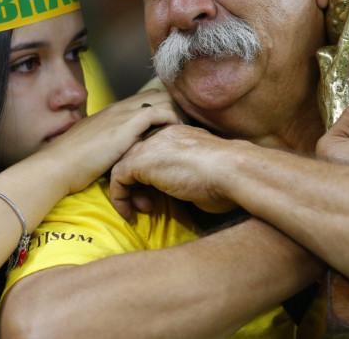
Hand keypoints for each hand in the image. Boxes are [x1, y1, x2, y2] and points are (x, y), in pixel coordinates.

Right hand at [29, 89, 184, 193]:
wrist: (57, 166)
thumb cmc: (72, 164)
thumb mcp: (95, 149)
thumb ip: (110, 146)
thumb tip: (121, 155)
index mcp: (112, 112)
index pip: (146, 98)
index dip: (164, 107)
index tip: (175, 123)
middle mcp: (119, 107)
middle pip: (158, 93)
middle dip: (175, 107)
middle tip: (184, 127)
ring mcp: (122, 114)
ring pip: (162, 98)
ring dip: (176, 112)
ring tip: (184, 131)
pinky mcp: (126, 124)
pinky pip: (158, 112)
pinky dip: (171, 120)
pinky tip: (176, 134)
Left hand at [109, 124, 238, 219]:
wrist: (231, 171)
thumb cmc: (227, 176)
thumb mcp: (204, 168)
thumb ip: (188, 169)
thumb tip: (185, 186)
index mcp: (177, 133)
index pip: (151, 149)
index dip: (149, 174)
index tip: (156, 194)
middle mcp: (161, 134)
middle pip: (133, 156)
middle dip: (135, 183)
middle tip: (147, 204)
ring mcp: (149, 145)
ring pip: (122, 166)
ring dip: (127, 192)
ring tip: (142, 209)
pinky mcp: (141, 161)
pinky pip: (117, 178)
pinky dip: (119, 198)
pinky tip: (129, 214)